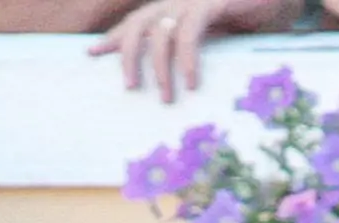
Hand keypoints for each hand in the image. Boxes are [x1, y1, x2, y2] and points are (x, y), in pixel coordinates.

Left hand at [91, 0, 289, 101]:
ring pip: (162, 32)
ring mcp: (193, 0)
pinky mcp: (213, 2)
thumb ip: (192, 50)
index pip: (136, 21)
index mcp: (173, 8)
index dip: (114, 36)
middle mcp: (178, 1)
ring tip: (166, 96)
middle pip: (138, 24)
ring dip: (160, 67)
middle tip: (128, 86)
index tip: (91, 52)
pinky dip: (187, 57)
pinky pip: (191, 31)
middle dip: (127, 54)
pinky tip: (191, 80)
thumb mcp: (216, 38)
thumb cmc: (248, 18)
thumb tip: (175, 82)